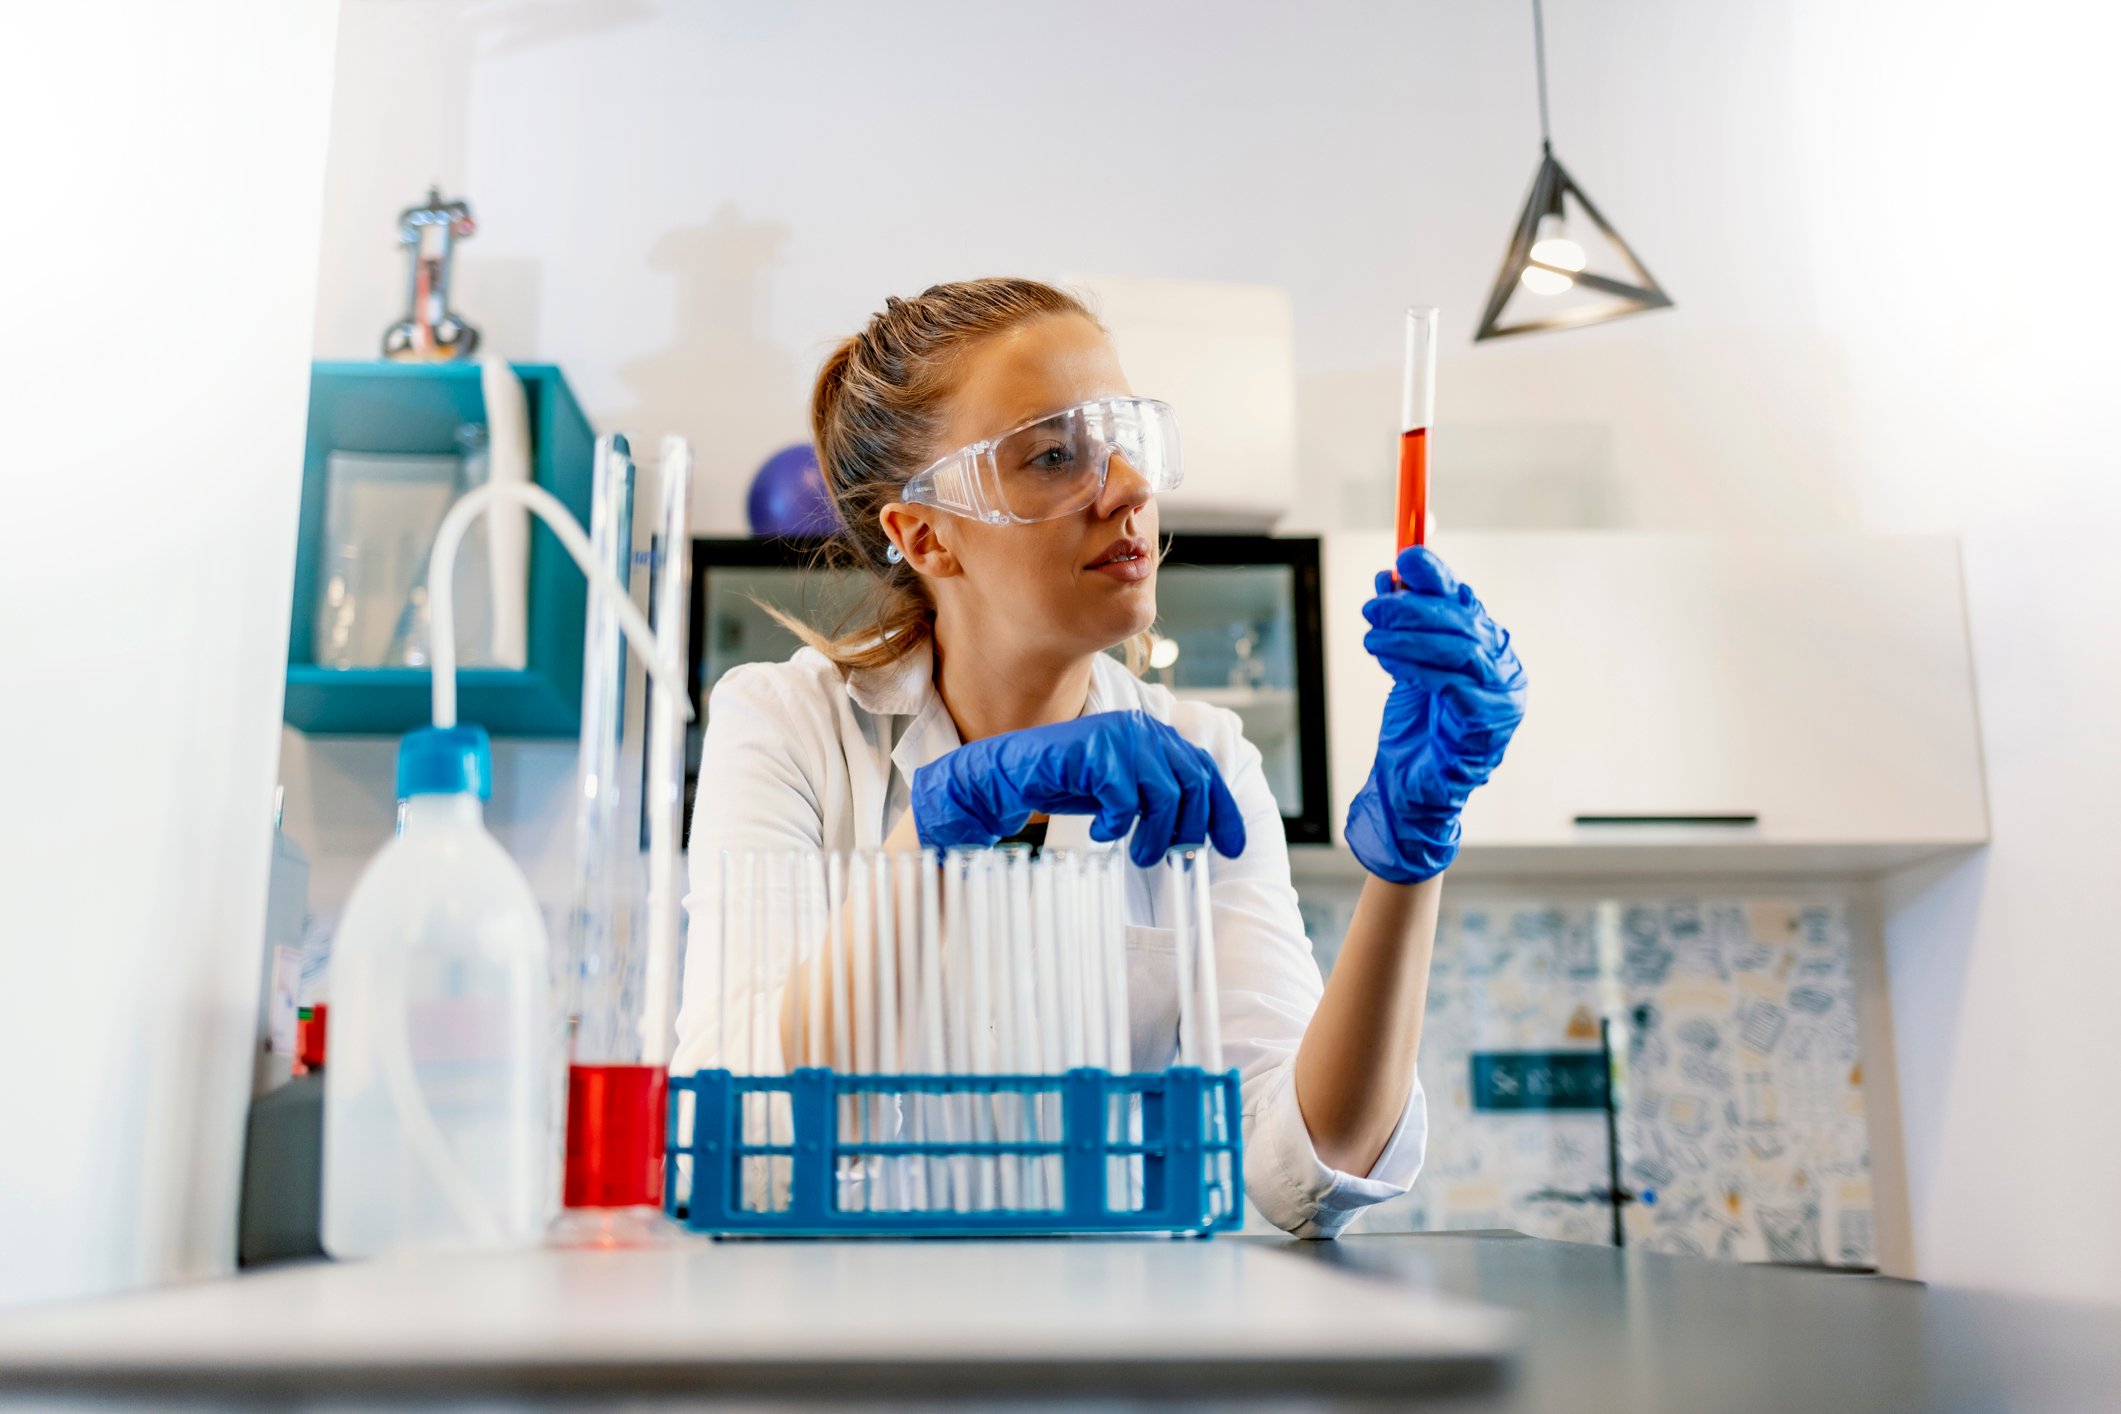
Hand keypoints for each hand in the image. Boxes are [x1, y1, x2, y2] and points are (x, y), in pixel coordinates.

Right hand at [911, 710, 1246, 867]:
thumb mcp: (1123, 792)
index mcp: (1154, 736)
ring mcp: (1119, 736)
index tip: (1232, 847)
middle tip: (1169, 856)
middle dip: (1189, 827)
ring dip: (1155, 833)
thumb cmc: (1067, 784)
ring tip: (1139, 854)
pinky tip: (1102, 832)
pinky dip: (1118, 823)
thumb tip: (1196, 829)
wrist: (1010, 775)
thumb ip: (1157, 797)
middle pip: (1193, 782)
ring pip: (1164, 793)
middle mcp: (1142, 729)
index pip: (1204, 771)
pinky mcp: (1095, 750)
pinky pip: (1125, 798)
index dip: (1224, 811)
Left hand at [1346, 546, 1526, 882]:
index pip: (1464, 601)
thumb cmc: (1414, 728)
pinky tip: (1391, 667)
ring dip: (1410, 637)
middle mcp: (1502, 669)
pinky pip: (1453, 684)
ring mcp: (1501, 699)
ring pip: (1460, 649)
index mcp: (1487, 649)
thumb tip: (1390, 577)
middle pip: (1464, 621)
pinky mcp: (1486, 726)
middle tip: (1375, 605)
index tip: (1405, 559)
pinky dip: (1419, 668)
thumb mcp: (1406, 663)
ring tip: (1372, 636)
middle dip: (1415, 607)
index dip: (1437, 577)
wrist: (1410, 789)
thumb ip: (1405, 623)